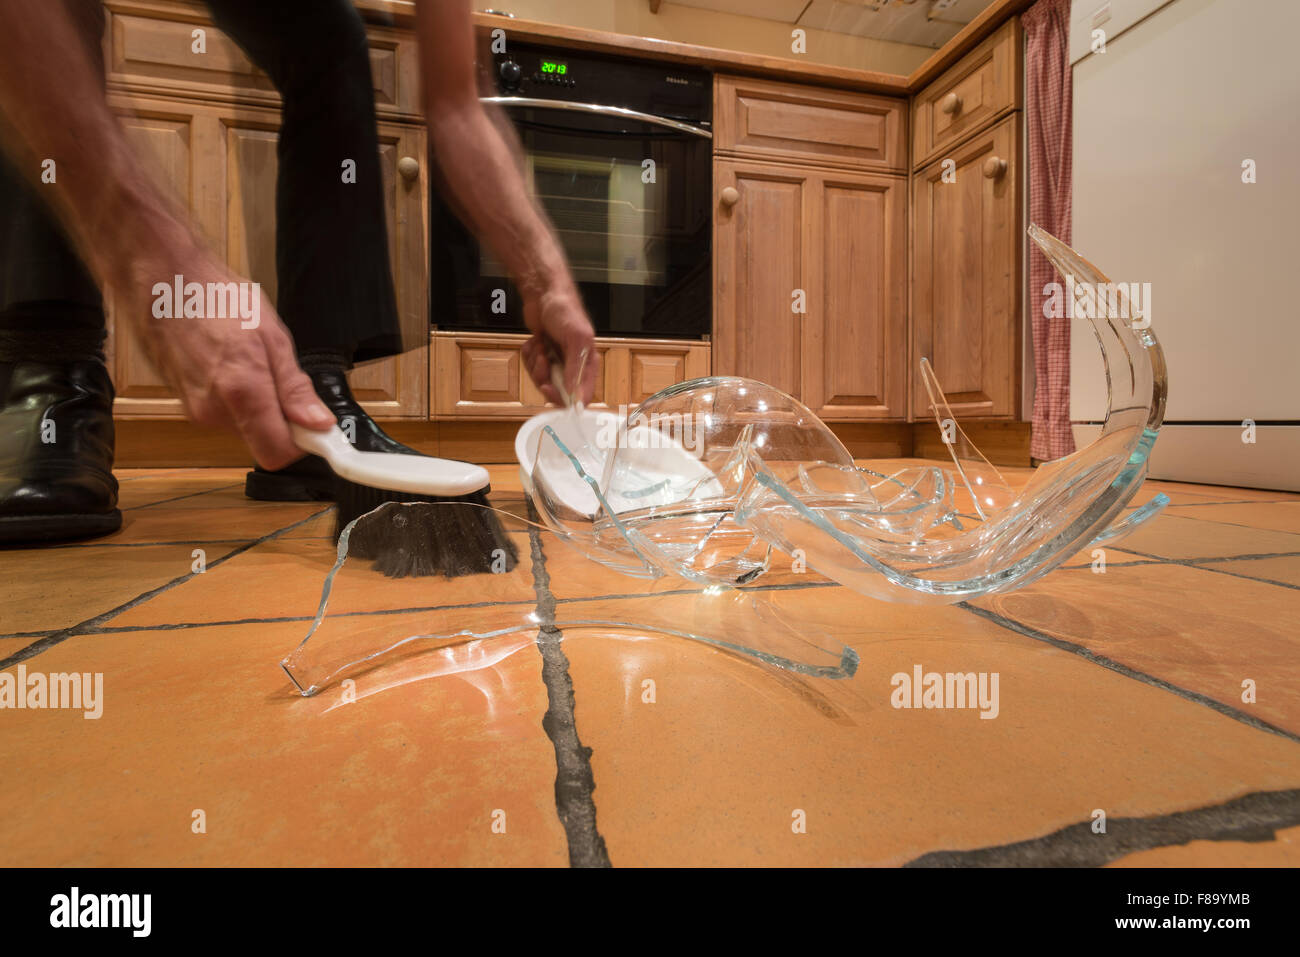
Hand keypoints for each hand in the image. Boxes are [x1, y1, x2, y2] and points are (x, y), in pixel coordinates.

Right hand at [114, 246, 334, 468]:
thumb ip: (295, 388)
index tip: (318, 428)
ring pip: (246, 426)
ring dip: (259, 404)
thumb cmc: (214, 298)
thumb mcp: (272, 336)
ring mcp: (195, 409)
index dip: (303, 444)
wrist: (161, 281)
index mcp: (241, 392)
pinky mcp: (186, 404)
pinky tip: (232, 363)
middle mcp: (213, 411)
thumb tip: (318, 423)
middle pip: (264, 440)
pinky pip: (226, 414)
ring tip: (252, 362)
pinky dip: (238, 397)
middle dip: (282, 418)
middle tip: (281, 376)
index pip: (277, 454)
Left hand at [520, 283, 597, 404]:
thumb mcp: (575, 339)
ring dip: (536, 362)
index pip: (581, 395)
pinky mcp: (542, 355)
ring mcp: (556, 361)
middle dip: (544, 376)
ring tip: (540, 345)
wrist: (544, 293)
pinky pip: (530, 366)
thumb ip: (575, 368)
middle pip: (557, 390)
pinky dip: (528, 354)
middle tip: (543, 361)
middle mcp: (572, 365)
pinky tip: (535, 341)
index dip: (565, 399)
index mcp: (587, 363)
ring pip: (541, 379)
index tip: (550, 391)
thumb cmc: (565, 310)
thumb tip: (575, 394)